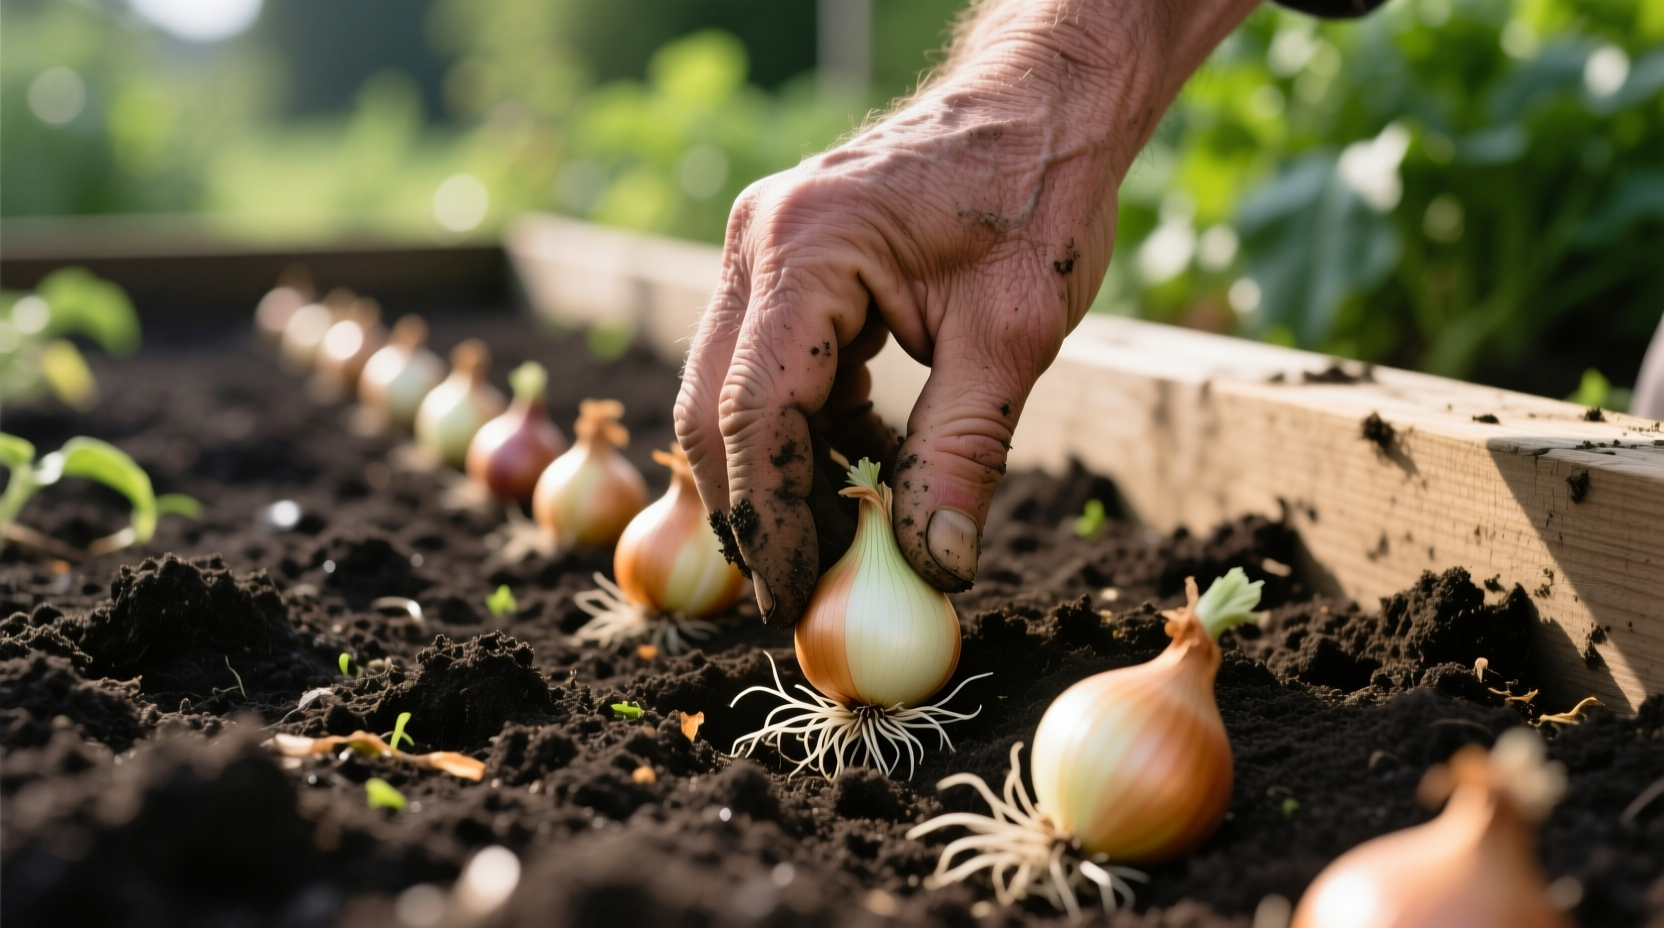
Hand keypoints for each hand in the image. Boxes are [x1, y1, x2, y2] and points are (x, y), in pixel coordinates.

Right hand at [675, 0, 1256, 624]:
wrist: (1043, 103)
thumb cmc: (1038, 197)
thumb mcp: (1013, 336)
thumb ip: (963, 453)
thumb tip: (934, 567)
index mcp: (805, 250)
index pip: (754, 413)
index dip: (771, 518)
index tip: (798, 596)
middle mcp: (757, 243)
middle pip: (714, 408)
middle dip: (754, 508)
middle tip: (800, 591)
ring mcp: (760, 250)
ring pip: (731, 393)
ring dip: (780, 473)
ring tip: (845, 539)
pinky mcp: (782, 266)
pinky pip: (767, 368)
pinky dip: (807, 430)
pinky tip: (865, 464)